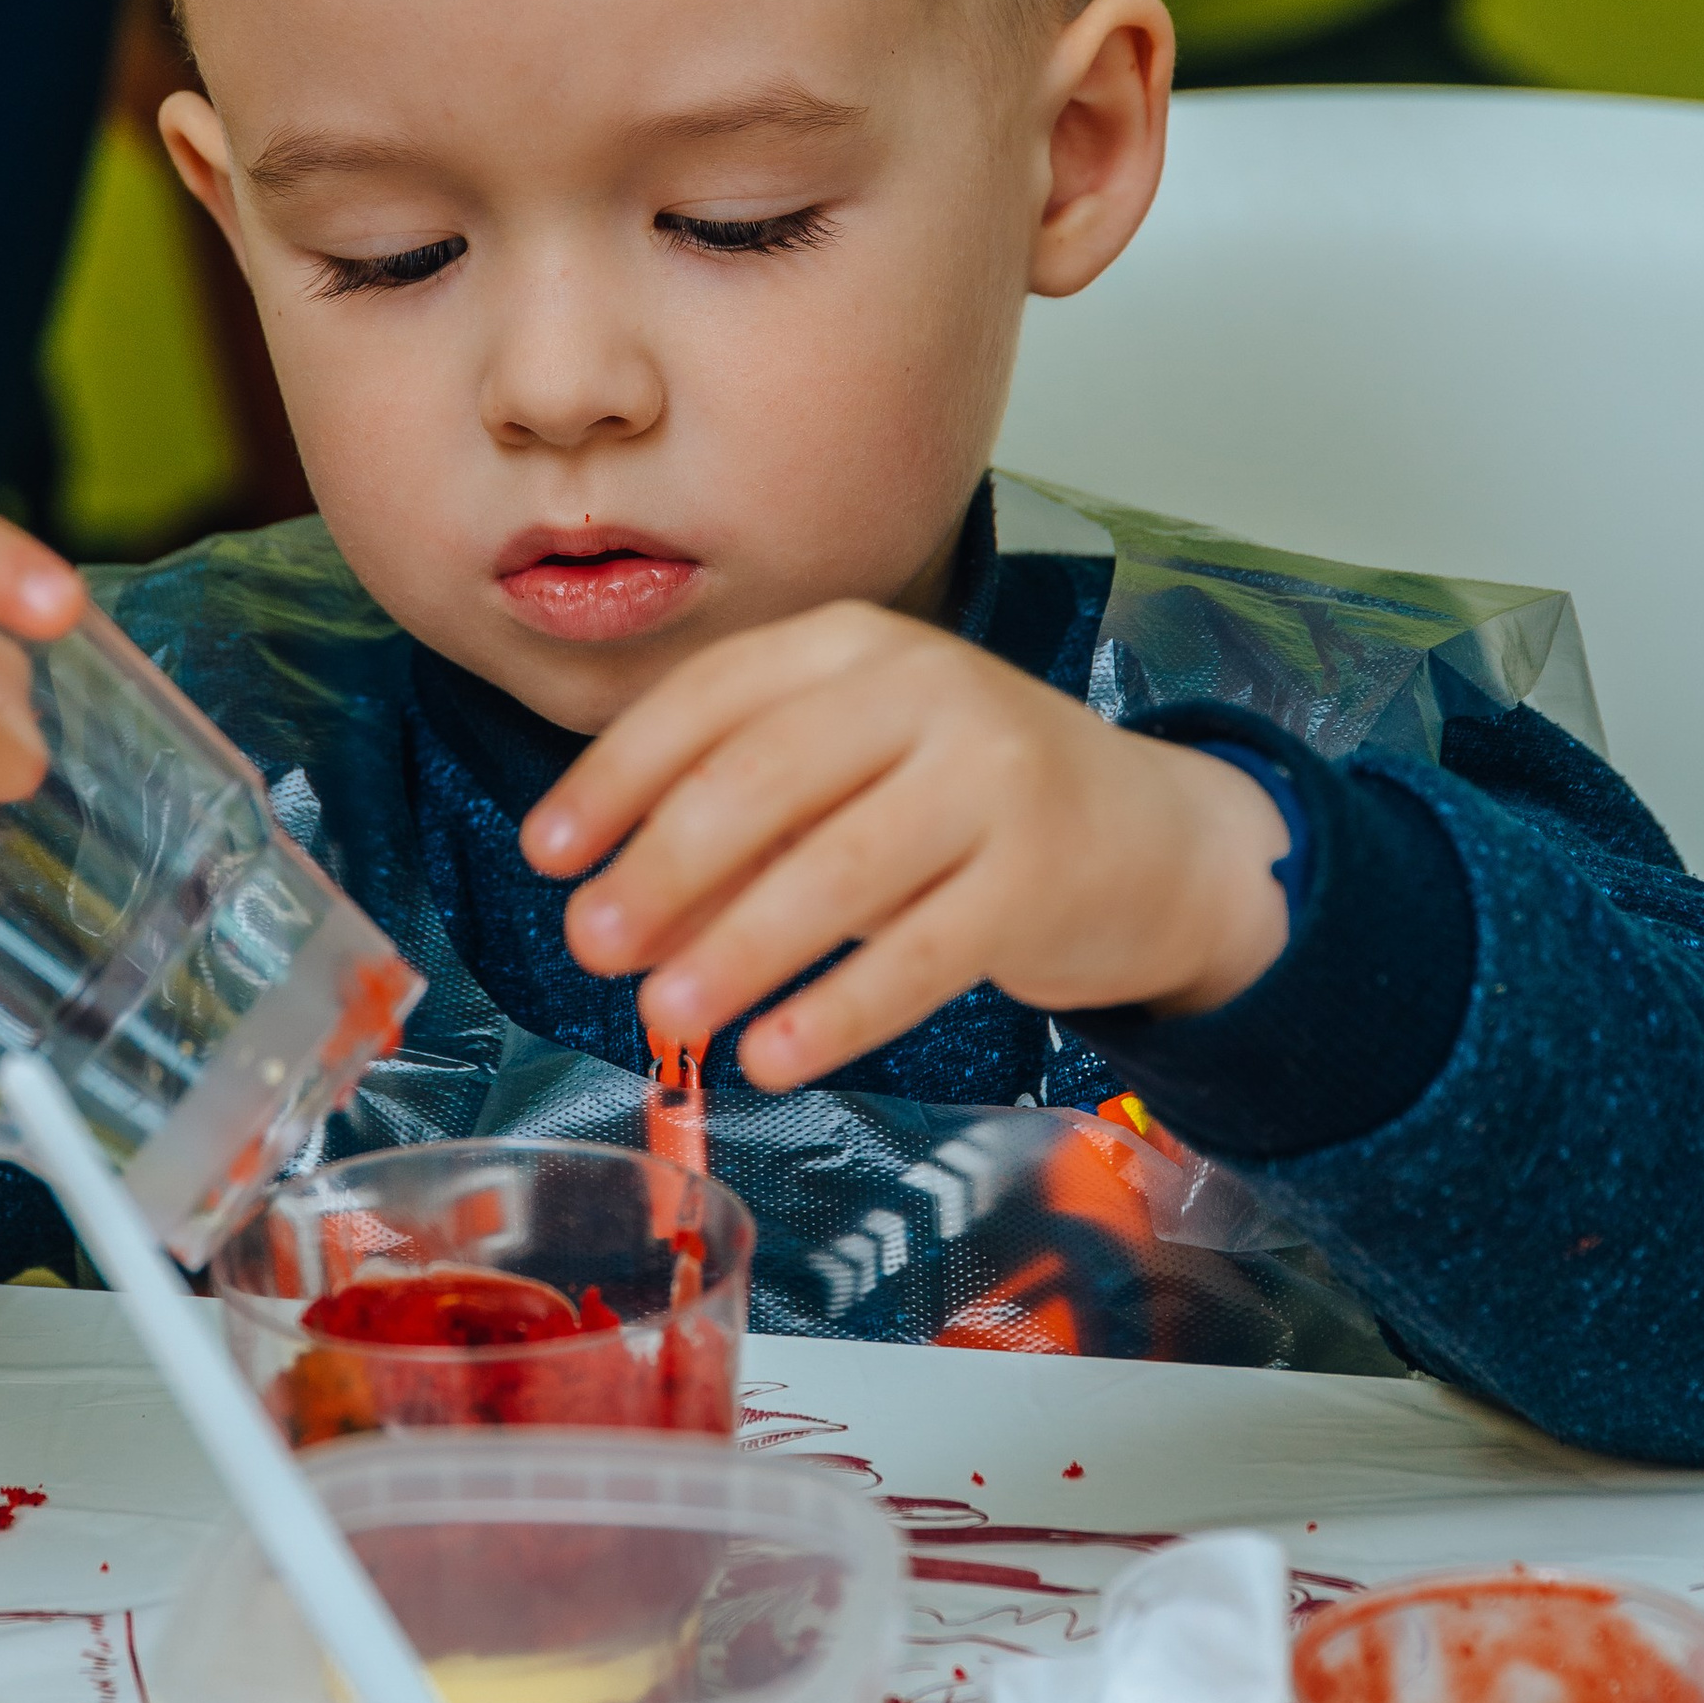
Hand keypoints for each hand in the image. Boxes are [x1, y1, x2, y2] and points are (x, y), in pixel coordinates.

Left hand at [520, 603, 1290, 1090]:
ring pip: (835, 871)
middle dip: (659, 870)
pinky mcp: (1042, 874)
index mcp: (856, 644)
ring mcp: (993, 777)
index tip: (546, 854)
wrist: (1157, 836)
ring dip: (735, 951)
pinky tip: (773, 1058)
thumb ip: (746, 823)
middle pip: (761, 780)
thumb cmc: (970, 802)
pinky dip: (838, 1013)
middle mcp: (926, 689)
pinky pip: (921, 954)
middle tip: (590, 947)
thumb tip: (615, 913)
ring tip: (663, 1019)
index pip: (710, 697)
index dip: (614, 777)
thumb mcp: (856, 773)